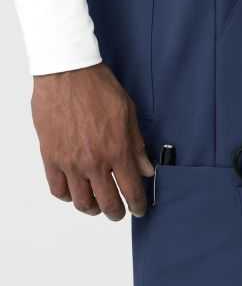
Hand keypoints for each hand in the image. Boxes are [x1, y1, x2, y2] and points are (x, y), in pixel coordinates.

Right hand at [31, 63, 154, 220]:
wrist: (67, 73)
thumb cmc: (99, 88)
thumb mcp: (129, 114)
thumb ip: (137, 146)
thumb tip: (146, 169)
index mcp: (117, 152)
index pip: (131, 191)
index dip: (137, 205)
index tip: (138, 209)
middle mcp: (94, 162)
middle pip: (107, 203)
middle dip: (116, 212)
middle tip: (119, 212)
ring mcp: (70, 162)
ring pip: (81, 202)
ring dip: (92, 208)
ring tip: (96, 204)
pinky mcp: (50, 157)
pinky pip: (57, 189)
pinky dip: (67, 195)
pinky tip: (74, 191)